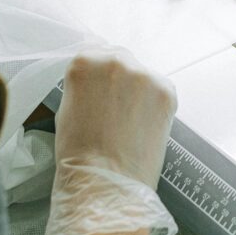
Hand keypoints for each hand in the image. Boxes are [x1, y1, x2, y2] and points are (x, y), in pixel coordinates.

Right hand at [56, 48, 176, 186]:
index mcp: (84, 61)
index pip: (94, 53)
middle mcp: (115, 60)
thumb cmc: (78, 151)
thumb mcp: (68, 106)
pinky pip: (160, 90)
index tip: (100, 89)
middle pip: (121, 58)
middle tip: (116, 107)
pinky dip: (155, 104)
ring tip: (130, 121)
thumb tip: (100, 82)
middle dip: (119, 79)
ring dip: (138, 91)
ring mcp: (144, 74)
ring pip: (142, 75)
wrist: (105, 180)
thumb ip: (85, 84)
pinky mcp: (167, 91)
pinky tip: (143, 125)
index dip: (98, 75)